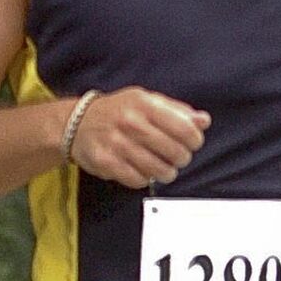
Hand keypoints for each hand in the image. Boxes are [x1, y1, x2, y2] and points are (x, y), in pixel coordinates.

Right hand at [70, 87, 210, 188]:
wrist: (77, 123)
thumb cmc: (118, 111)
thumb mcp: (146, 101)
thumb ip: (177, 110)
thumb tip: (203, 121)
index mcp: (144, 104)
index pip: (184, 127)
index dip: (195, 140)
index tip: (193, 143)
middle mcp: (130, 122)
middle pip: (174, 151)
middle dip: (182, 158)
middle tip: (178, 157)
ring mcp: (117, 143)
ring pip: (158, 169)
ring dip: (166, 172)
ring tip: (164, 167)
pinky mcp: (106, 162)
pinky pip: (138, 179)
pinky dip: (145, 178)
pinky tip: (143, 170)